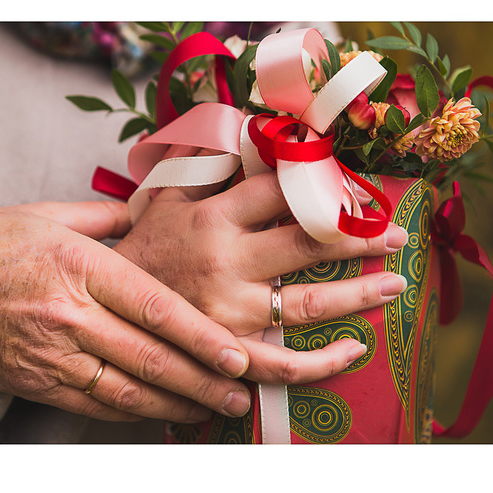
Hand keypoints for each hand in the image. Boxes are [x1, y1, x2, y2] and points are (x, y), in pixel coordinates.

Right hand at [0, 203, 360, 423]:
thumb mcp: (41, 215)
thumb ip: (103, 218)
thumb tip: (149, 212)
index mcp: (76, 265)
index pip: (154, 308)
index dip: (202, 337)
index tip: (239, 354)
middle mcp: (68, 313)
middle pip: (152, 357)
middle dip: (206, 379)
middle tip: (245, 390)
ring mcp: (51, 353)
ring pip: (130, 389)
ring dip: (180, 404)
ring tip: (218, 409)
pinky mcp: (36, 380)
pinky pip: (97, 405)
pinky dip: (136, 414)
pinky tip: (164, 414)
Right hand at [114, 171, 407, 335]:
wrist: (95, 311)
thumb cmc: (135, 254)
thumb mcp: (159, 202)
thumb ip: (197, 167)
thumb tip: (231, 128)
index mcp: (210, 219)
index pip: (278, 191)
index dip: (320, 180)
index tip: (353, 178)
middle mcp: (224, 261)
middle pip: (307, 243)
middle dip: (359, 236)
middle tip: (397, 234)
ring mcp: (229, 309)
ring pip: (309, 304)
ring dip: (361, 293)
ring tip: (396, 283)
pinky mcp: (227, 350)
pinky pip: (284, 364)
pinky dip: (325, 362)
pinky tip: (355, 351)